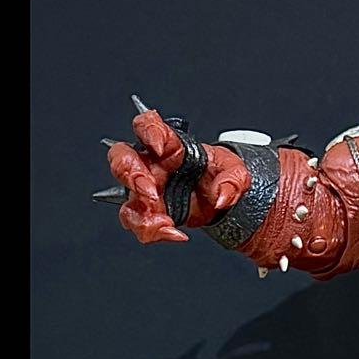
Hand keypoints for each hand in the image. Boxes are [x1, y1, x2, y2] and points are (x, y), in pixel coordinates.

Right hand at [106, 106, 249, 243]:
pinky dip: (152, 232)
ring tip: (164, 222)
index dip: (147, 131)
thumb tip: (222, 197)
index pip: (147, 126)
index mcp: (170, 145)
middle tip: (149, 191)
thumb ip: (233, 180)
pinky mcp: (151, 213)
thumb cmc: (221, 177)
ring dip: (140, 213)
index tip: (157, 146)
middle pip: (122, 158)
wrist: (223, 204)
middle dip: (129, 174)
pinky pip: (139, 223)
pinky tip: (175, 233)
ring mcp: (149, 190)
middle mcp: (153, 166)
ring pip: (126, 198)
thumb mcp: (236, 171)